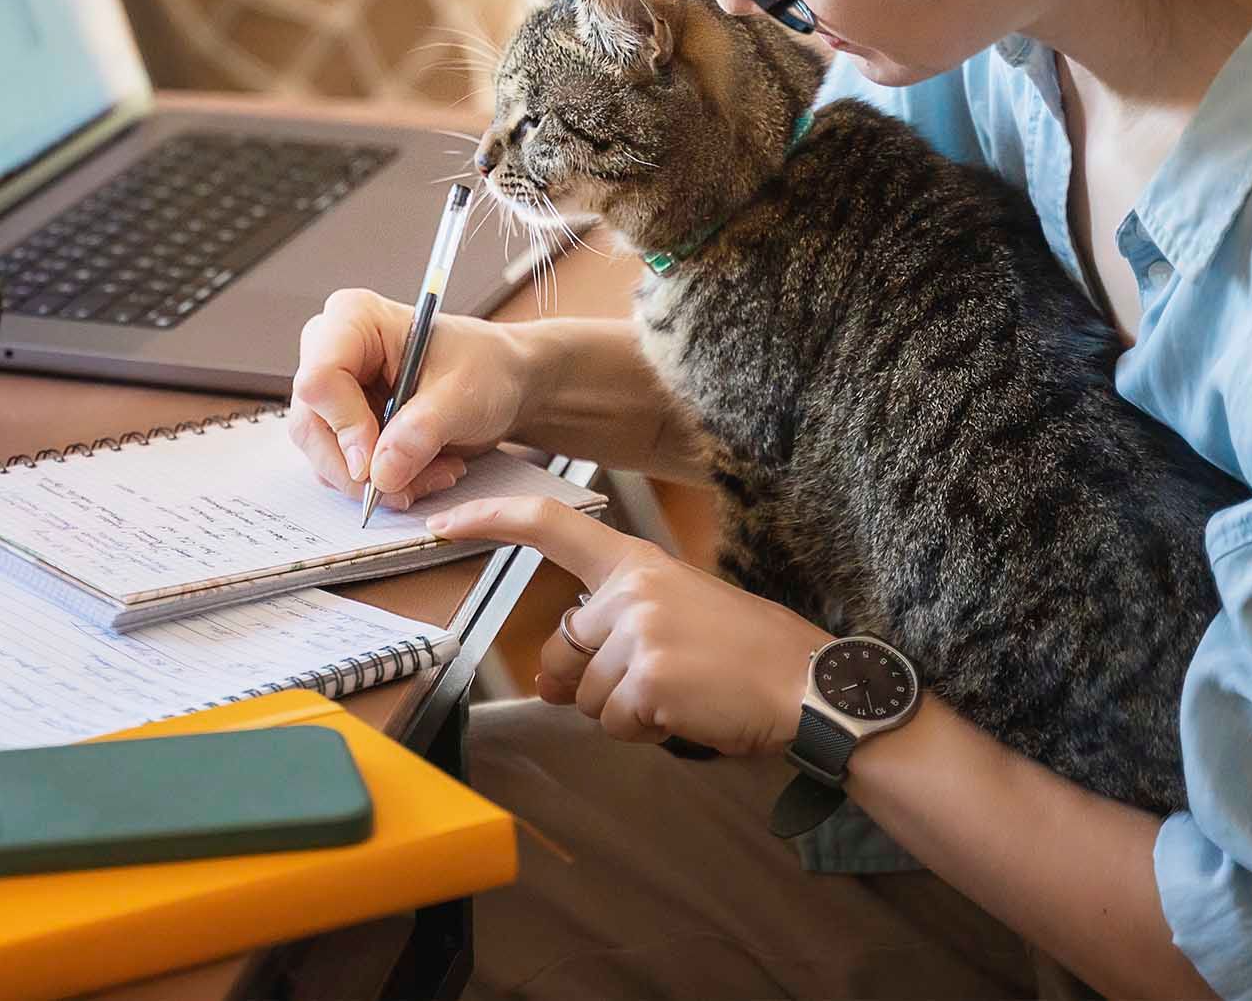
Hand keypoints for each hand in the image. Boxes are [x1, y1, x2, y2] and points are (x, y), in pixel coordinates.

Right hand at [288, 288, 529, 509]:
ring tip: (432, 472)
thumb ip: (420, 432)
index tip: (375, 463)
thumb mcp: (463, 396)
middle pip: (311, 423)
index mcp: (354, 319)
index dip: (344, 425)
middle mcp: (331, 351)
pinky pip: (341, 467)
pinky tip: (421, 471)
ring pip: (323, 454)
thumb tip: (380, 474)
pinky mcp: (341, 424)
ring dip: (377, 480)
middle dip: (361, 468)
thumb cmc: (484, 367)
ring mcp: (333, 391)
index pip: (319, 378)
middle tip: (408, 485)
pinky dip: (382, 482)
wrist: (501, 382)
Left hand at [426, 496, 829, 756]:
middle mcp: (630, 591)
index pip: (552, 526)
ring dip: (625, 710)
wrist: (806, 683)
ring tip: (682, 692)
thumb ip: (610, 631)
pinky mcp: (646, 680)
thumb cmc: (745, 652)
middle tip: (659, 679)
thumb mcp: (675, 615)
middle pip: (562, 649)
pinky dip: (645, 731)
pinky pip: (614, 724)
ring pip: (586, 696)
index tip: (445, 520)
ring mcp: (637, 634)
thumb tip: (547, 679)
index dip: (492, 519)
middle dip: (592, 680)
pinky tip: (687, 712)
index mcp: (637, 563)